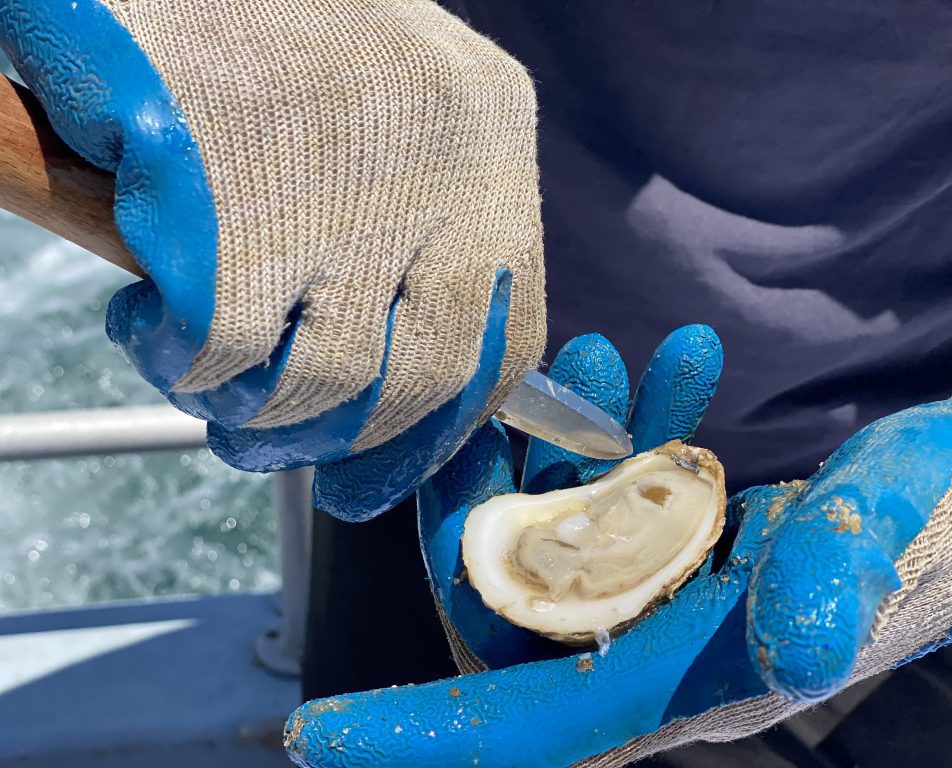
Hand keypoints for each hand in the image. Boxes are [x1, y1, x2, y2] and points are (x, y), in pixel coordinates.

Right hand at [1, 0, 543, 512]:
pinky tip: (152, 329)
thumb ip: (422, 210)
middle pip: (425, 377)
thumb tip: (401, 355)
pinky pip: (223, 354)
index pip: (508, 335)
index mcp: (493, 131)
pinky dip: (183, 368)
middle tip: (280, 445)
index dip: (446, 424)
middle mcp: (444, 161)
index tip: (387, 463)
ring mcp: (344, 189)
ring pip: (324, 381)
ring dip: (260, 414)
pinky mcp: (233, 211)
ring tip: (213, 388)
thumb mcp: (394, 98)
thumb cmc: (271, 21)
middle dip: (345, 441)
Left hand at [288, 334, 951, 766]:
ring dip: (561, 444)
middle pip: (511, 610)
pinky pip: (604, 488)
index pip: (525, 732)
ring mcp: (661, 584)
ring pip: (551, 534)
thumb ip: (842, 585)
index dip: (422, 739)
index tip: (317, 733)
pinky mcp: (677, 529)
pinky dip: (619, 426)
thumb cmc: (939, 529)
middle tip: (497, 403)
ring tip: (606, 353)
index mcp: (683, 680)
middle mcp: (654, 642)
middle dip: (487, 511)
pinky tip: (661, 362)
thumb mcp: (897, 549)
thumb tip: (784, 638)